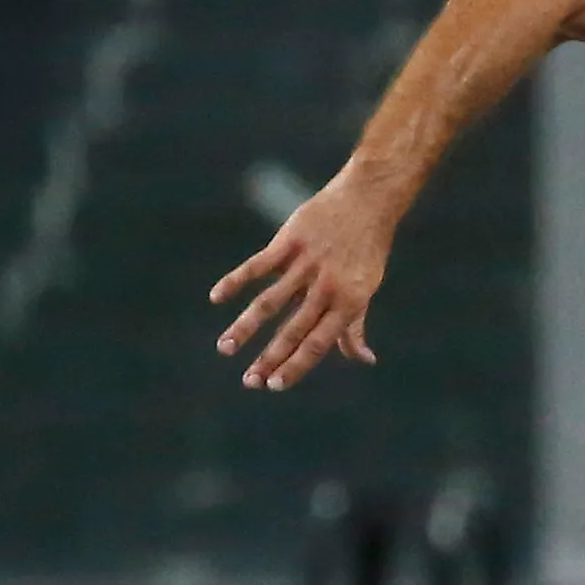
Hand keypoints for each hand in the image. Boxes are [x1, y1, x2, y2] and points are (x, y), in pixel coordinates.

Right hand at [208, 172, 397, 391]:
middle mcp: (327, 286)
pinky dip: (235, 280)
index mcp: (349, 302)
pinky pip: (258, 265)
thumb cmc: (367, 248)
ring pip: (270, 302)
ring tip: (224, 349)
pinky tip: (217, 297)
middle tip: (248, 381)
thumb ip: (354, 325)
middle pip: (292, 329)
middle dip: (268, 358)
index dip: (296, 366)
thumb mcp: (367, 288)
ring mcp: (307, 263)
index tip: (274, 386)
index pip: (319, 343)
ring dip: (245, 327)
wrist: (368, 199)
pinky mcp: (291, 240)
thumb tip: (364, 359)